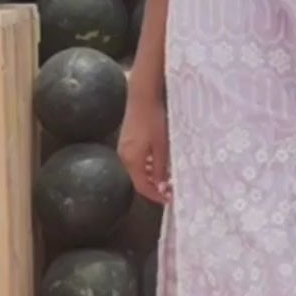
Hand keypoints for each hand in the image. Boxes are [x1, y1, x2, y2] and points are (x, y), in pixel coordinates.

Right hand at [119, 91, 171, 206]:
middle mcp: (124, 157)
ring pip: (138, 170)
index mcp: (131, 161)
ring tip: (169, 176)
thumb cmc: (154, 119)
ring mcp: (123, 148)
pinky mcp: (127, 140)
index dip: (156, 196)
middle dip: (155, 187)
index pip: (142, 188)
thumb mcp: (162, 147)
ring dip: (152, 176)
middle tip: (171, 189)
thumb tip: (161, 187)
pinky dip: (148, 165)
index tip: (170, 199)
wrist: (143, 95)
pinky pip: (137, 160)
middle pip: (138, 180)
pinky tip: (161, 160)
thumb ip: (161, 169)